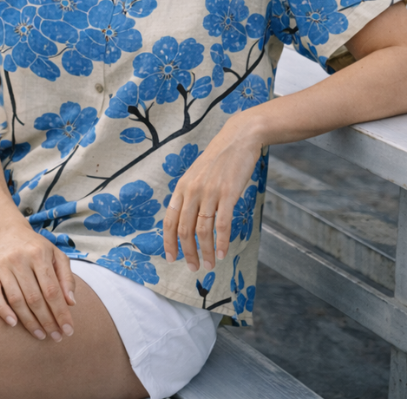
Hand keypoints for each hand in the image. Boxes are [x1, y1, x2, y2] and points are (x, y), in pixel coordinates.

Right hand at [0, 223, 75, 341]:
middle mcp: (20, 258)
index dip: (60, 312)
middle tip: (56, 337)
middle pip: (35, 298)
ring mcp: (3, 265)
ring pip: (16, 299)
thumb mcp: (56, 255)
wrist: (7, 232)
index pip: (52, 289)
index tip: (68, 330)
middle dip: (47, 321)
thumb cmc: (36, 248)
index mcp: (39, 254)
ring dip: (29, 321)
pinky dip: (2, 310)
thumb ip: (66, 277)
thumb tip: (71, 303)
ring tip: (40, 335)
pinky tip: (13, 324)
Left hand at [163, 116, 262, 272]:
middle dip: (188, 252)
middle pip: (184, 229)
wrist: (237, 138)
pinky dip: (222, 242)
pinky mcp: (228, 193)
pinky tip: (223, 253)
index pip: (169, 219)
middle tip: (194, 267)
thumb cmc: (218, 159)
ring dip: (206, 251)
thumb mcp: (196, 174)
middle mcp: (192, 190)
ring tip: (209, 264)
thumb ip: (189, 194)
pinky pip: (222, 223)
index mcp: (182, 186)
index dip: (169, 241)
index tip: (171, 258)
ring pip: (202, 230)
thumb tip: (185, 219)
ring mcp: (209, 192)